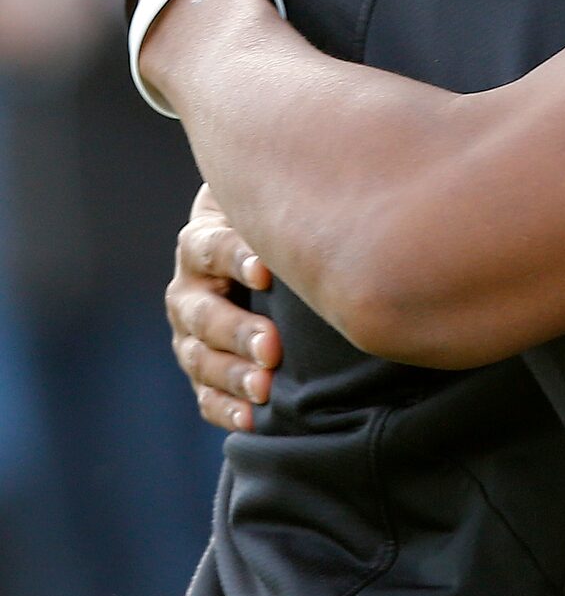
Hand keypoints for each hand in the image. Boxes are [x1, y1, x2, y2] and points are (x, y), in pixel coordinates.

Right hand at [167, 186, 279, 432]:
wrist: (258, 243)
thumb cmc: (279, 217)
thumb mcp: (278, 199)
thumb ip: (295, 194)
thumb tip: (343, 176)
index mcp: (204, 242)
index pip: (213, 247)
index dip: (237, 256)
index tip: (268, 269)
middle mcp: (190, 286)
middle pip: (204, 312)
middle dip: (237, 331)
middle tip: (273, 347)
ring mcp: (190, 329)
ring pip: (199, 356)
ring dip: (231, 374)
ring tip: (265, 386)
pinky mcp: (200, 361)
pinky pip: (204, 392)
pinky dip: (225, 407)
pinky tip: (251, 418)